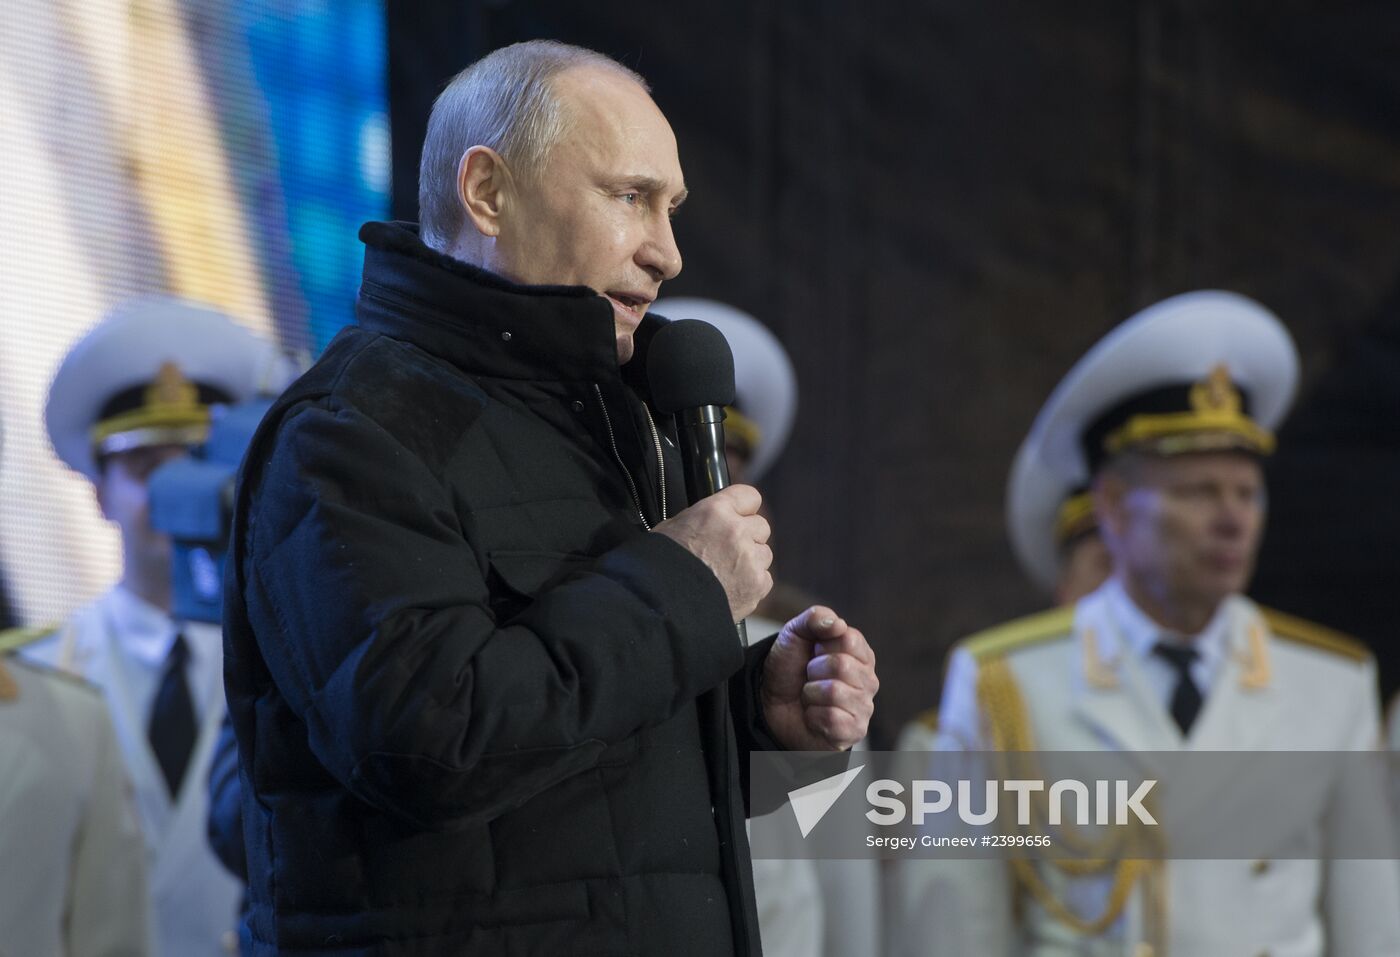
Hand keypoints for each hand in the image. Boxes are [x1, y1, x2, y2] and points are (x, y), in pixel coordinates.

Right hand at [653, 484, 772, 621]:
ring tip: (727, 574)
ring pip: (765, 554)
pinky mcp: (757, 585)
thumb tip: (712, 520)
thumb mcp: (673, 528)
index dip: (743, 508)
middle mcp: (737, 531)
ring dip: (751, 561)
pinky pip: (765, 579)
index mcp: (715, 511)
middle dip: (749, 536)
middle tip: (729, 550)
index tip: (739, 516)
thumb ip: (702, 519)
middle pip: (761, 526)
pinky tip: (732, 589)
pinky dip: (752, 584)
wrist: (663, 605)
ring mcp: (750, 559)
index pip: (750, 496)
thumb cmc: (661, 565)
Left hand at [761, 606, 876, 750]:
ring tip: (810, 696)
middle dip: (814, 670)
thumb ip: (814, 618)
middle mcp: (868, 680)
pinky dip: (813, 715)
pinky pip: (832, 717)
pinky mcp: (854, 731)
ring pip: (834, 692)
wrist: (771, 704)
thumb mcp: (794, 634)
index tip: (814, 652)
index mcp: (861, 653)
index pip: (849, 639)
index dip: (822, 644)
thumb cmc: (790, 669)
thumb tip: (838, 624)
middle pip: (842, 665)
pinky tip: (813, 715)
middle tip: (809, 677)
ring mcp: (863, 707)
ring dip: (811, 693)